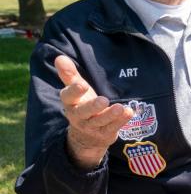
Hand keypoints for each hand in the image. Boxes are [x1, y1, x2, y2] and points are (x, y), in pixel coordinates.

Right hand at [54, 55, 133, 169]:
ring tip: (120, 108)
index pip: (68, 97)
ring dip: (110, 115)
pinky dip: (121, 121)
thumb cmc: (82, 104)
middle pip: (84, 112)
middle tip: (103, 100)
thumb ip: (69, 75)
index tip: (81, 84)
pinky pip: (113, 128)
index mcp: (71, 103)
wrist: (87, 136)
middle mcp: (79, 116)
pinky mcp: (105, 133)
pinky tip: (129, 112)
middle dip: (93, 107)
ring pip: (100, 121)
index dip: (74, 91)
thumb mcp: (76, 91)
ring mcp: (92, 126)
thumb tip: (59, 57)